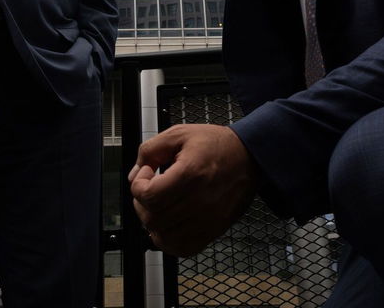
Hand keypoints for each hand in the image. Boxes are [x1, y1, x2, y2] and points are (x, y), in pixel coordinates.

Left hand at [129, 123, 257, 256]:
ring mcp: (207, 219)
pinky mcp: (213, 230)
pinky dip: (169, 241)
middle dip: (142, 204)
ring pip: (164, 238)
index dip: (138, 186)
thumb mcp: (179, 134)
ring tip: (159, 206)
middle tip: (149, 190)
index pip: (149, 196)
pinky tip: (169, 224)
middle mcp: (199, 201)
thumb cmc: (216, 144)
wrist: (249, 156)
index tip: (146, 174)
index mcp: (190, 173)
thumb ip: (150, 150)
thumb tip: (134, 175)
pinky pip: (183, 249)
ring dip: (153, 223)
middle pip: (153, 219)